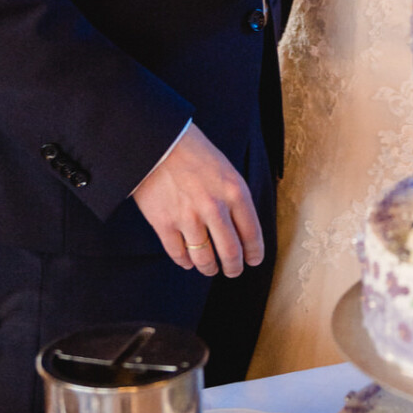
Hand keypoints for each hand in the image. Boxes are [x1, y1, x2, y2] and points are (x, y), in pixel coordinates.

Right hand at [132, 123, 263, 277]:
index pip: (252, 233)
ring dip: (209, 268)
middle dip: (234, 267)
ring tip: (210, 269)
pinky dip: (185, 262)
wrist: (157, 142)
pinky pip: (178, 254)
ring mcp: (188, 218)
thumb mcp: (226, 169)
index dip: (254, 252)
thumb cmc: (194, 152)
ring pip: (204, 259)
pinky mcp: (164, 224)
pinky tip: (188, 262)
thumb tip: (242, 228)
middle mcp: (214, 208)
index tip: (253, 260)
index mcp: (235, 192)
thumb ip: (235, 198)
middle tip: (233, 271)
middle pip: (230, 252)